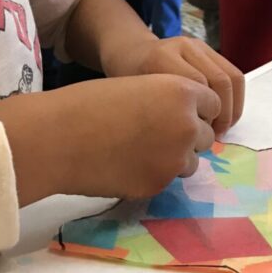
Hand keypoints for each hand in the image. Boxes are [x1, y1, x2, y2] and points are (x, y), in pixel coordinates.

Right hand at [0, 74, 217, 204]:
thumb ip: (166, 101)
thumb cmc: (89, 103)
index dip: (194, 109)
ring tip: (138, 149)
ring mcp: (175, 158)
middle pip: (204, 134)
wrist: (59, 137)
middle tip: (153, 134)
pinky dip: (153, 173)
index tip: (174, 113)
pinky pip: (168, 179)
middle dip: (186, 135)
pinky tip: (126, 164)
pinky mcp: (159, 184)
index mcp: (181, 91)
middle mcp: (187, 124)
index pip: (212, 104)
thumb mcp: (136, 87)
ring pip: (191, 161)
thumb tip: (182, 123)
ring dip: (173, 157)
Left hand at [102, 36, 243, 136]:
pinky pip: (233, 74)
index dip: (204, 116)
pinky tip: (224, 116)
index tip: (198, 137)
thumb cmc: (130, 83)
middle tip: (215, 136)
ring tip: (221, 128)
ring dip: (232, 107)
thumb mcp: (137, 98)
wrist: (130, 52)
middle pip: (219, 80)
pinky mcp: (208, 49)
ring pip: (231, 77)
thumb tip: (191, 142)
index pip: (198, 88)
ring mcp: (198, 44)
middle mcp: (183, 46)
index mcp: (161, 58)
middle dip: (223, 114)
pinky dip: (234, 98)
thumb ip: (162, 114)